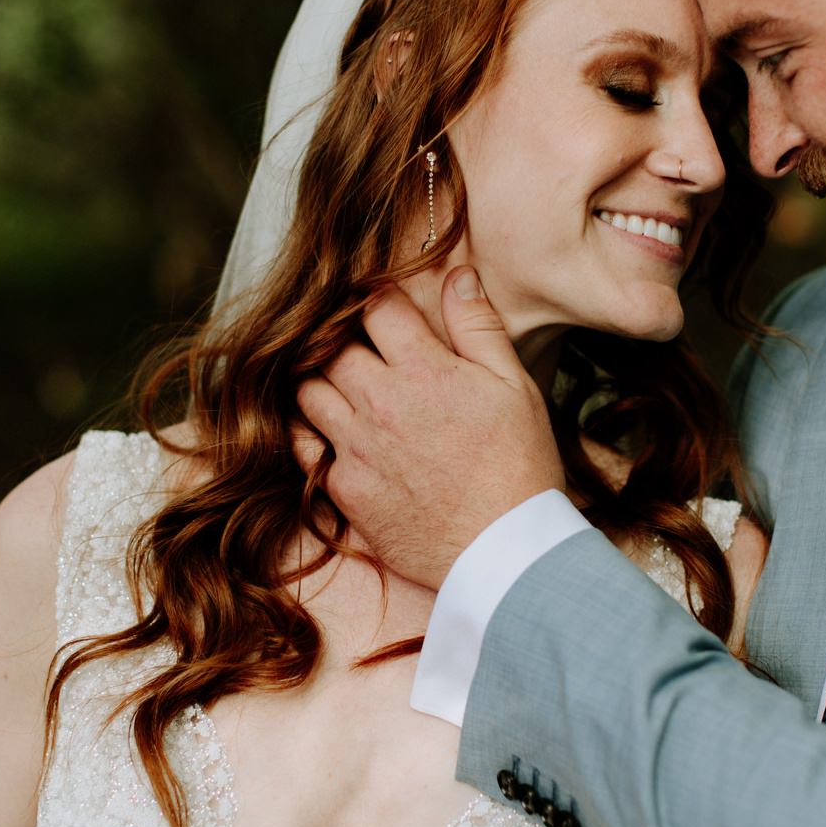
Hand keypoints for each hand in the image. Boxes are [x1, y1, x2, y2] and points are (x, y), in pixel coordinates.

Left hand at [296, 267, 562, 589]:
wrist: (504, 551)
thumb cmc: (519, 467)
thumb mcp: (515, 386)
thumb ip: (478, 327)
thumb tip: (457, 275)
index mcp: (424, 370)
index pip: (376, 308)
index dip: (378, 299)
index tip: (383, 306)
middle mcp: (380, 403)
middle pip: (331, 346)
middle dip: (343, 338)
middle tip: (361, 345)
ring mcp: (356, 447)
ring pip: (307, 391)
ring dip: (321, 381)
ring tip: (345, 385)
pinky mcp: (344, 488)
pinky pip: (306, 445)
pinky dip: (315, 431)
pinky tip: (337, 432)